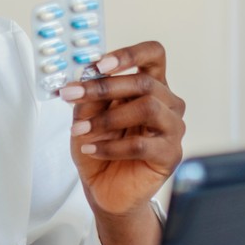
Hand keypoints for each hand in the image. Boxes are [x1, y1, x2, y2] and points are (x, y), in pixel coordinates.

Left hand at [60, 41, 185, 221]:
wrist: (105, 190)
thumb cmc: (101, 149)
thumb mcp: (87, 117)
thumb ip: (91, 96)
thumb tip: (87, 75)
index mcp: (151, 85)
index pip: (153, 55)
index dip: (129, 55)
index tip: (99, 65)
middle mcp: (167, 103)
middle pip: (144, 82)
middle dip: (103, 87)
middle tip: (71, 94)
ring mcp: (173, 128)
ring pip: (148, 108)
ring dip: (108, 118)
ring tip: (81, 130)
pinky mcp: (170, 155)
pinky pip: (142, 144)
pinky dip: (111, 147)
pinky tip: (92, 150)